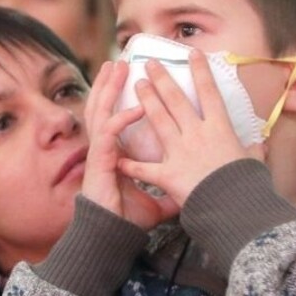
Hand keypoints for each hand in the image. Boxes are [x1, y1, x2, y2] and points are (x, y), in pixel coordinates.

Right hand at [83, 61, 178, 228]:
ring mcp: (102, 153)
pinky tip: (135, 108)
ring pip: (101, 112)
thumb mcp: (158, 198)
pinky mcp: (101, 161)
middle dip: (110, 83)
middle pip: (105, 107)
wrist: (111, 234)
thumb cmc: (128, 217)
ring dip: (108, 89)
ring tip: (116, 68)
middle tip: (120, 61)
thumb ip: (173, 186)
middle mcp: (107, 148)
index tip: (131, 78)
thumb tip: (195, 184)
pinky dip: (121, 119)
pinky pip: (109, 134)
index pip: (116, 117)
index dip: (120, 98)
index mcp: (117, 152)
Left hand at [118, 50, 265, 205]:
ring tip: (137, 85)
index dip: (200, 71)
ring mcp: (180, 152)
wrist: (235, 208)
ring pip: (158, 120)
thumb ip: (255, 150)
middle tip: (150, 64)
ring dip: (146, 101)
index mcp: (220, 129)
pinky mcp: (168, 174)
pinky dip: (130, 166)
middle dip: (162, 79)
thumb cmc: (247, 185)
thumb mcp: (255, 162)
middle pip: (176, 100)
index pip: (209, 93)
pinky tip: (118, 160)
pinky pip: (145, 169)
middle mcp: (197, 134)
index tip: (192, 54)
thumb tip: (263, 142)